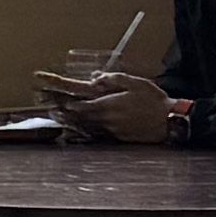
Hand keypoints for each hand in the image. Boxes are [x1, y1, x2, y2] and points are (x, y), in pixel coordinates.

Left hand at [55, 70, 171, 146]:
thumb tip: (95, 77)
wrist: (170, 121)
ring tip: (56, 118)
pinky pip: (96, 135)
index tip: (50, 95)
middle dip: (60, 110)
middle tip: (45, 105)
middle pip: (77, 116)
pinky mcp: (118, 139)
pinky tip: (77, 131)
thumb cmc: (154, 100)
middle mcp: (105, 120)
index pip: (78, 104)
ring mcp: (111, 131)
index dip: (62, 99)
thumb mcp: (135, 83)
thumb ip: (114, 79)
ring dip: (69, 123)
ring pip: (84, 127)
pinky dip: (84, 133)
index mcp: (107, 105)